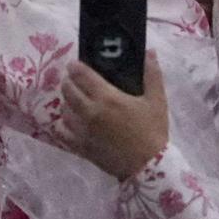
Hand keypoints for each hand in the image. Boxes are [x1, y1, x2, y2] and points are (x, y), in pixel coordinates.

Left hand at [54, 51, 168, 181]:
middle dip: (69, 81)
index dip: (75, 67)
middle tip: (74, 80)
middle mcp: (89, 112)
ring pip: (64, 110)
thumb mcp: (157, 101)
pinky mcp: (81, 147)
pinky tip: (70, 121)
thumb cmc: (153, 131)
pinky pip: (62, 132)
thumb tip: (150, 51)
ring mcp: (82, 131)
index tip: (75, 65)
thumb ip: (152, 74)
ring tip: (74, 100)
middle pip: (68, 90)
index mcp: (107, 97)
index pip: (81, 75)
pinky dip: (63, 124)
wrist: (148, 167)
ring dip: (66, 102)